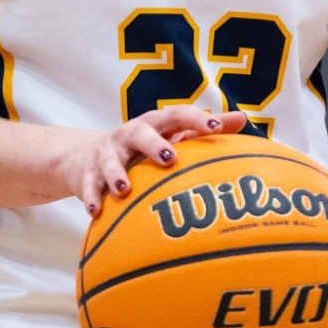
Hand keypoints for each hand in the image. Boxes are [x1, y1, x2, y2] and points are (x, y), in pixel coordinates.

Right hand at [64, 106, 247, 216]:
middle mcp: (130, 134)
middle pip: (141, 133)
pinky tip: (96, 213)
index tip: (216, 127)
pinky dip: (91, 197)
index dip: (196, 119)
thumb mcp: (169, 135)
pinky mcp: (86, 172)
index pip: (177, 115)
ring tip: (124, 190)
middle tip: (169, 158)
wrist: (83, 156)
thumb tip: (243, 119)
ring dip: (116, 174)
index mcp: (155, 124)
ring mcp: (107, 153)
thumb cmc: (141, 147)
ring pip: (110, 160)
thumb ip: (202, 129)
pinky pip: (88, 185)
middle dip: (154, 144)